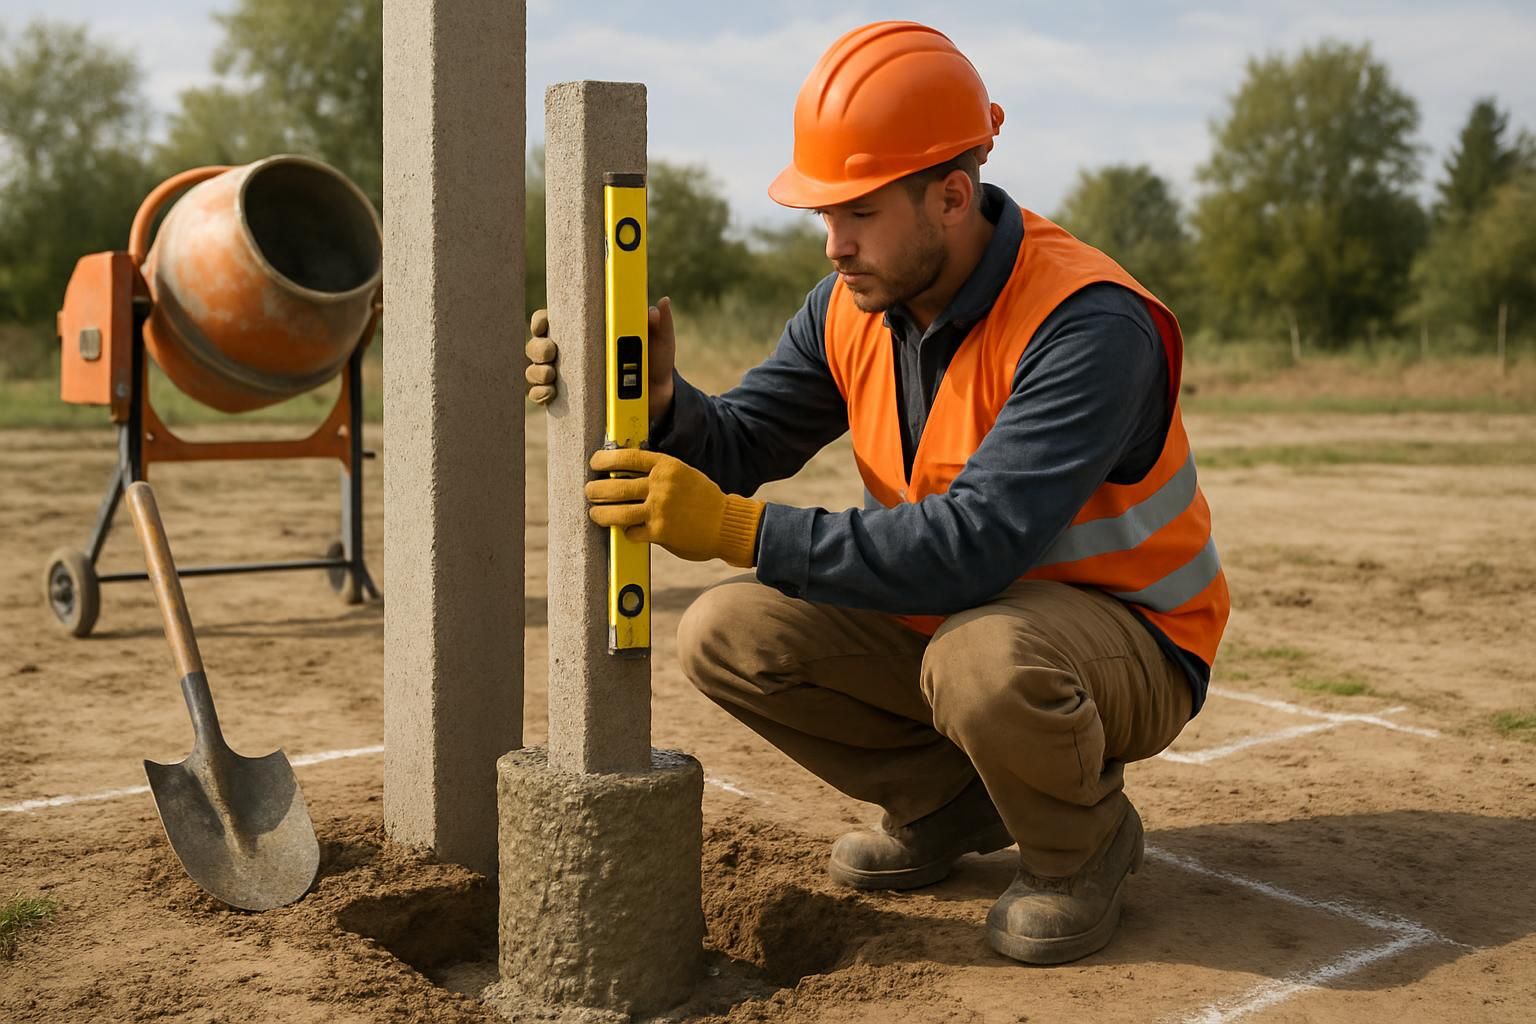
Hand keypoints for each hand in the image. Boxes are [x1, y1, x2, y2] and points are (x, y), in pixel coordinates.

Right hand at [524, 299, 676, 423]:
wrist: (656, 398)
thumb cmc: (653, 362)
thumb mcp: (659, 343)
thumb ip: (659, 325)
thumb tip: (659, 305)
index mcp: (585, 333)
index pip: (552, 321)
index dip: (541, 321)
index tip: (545, 324)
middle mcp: (569, 354)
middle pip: (536, 345)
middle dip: (538, 347)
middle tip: (551, 352)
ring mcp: (564, 377)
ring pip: (534, 370)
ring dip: (537, 372)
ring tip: (551, 375)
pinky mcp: (566, 399)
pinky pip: (540, 395)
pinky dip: (540, 394)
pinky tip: (550, 393)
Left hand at [585, 448, 762, 567]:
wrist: (727, 523)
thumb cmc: (703, 498)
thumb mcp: (683, 475)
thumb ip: (658, 473)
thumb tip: (624, 473)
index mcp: (667, 466)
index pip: (628, 458)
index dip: (606, 459)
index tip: (595, 462)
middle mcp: (661, 486)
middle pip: (616, 486)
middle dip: (596, 490)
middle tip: (590, 492)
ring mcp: (660, 510)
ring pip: (617, 512)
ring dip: (600, 514)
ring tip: (596, 513)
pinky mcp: (660, 532)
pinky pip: (631, 532)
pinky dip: (626, 532)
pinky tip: (627, 531)